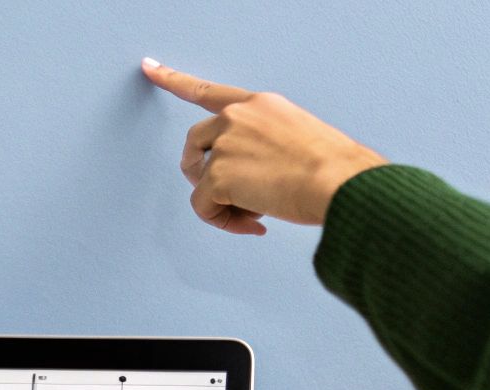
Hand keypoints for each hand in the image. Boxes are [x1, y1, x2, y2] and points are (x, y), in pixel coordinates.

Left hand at [140, 57, 387, 234]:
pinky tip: (254, 222)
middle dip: (201, 171)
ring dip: (222, 200)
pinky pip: (203, 207)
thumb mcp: (299, 139)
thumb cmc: (333, 168)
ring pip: (200, 179)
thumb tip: (247, 178)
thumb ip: (264, 146)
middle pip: (194, 144)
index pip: (208, 91)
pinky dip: (223, 221)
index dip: (174, 80)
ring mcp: (224, 143)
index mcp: (259, 104)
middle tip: (228, 197)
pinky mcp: (217, 174)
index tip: (149, 68)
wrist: (340, 181)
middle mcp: (236, 117)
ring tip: (257, 210)